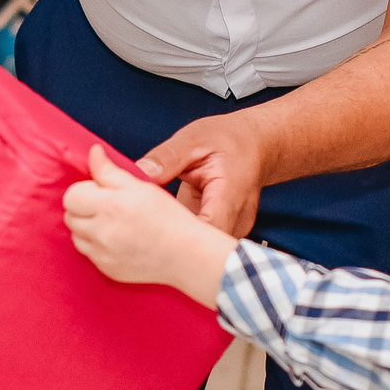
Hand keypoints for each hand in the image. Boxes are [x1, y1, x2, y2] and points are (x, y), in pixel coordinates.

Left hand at [63, 147, 236, 304]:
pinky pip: (89, 254)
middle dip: (84, 207)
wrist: (187, 255)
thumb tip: (92, 152)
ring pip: (76, 236)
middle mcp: (102, 233)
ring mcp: (102, 255)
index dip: (85, 189)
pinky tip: (119, 239)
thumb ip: (110, 170)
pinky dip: (97, 245)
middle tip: (109, 205)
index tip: (102, 190)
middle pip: (70, 216)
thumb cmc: (169, 217)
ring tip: (114, 223)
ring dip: (88, 227)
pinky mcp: (107, 270)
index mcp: (110, 207)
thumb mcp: (141, 187)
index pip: (71, 196)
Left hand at [138, 112, 267, 237]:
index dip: (176, 238)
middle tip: (135, 231)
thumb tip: (140, 170)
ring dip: (171, 241)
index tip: (145, 231)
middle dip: (167, 243)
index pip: (206, 231)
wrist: (254, 145)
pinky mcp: (219, 232)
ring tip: (142, 229)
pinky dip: (176, 235)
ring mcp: (230, 230)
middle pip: (201, 248)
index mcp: (230, 196)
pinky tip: (155, 226)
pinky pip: (197, 242)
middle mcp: (235, 220)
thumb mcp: (194, 140)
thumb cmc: (227, 140)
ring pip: (199, 249)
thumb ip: (168, 157)